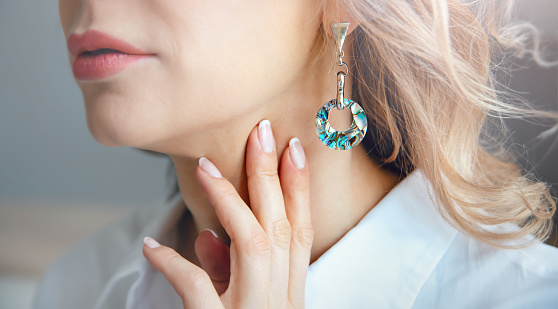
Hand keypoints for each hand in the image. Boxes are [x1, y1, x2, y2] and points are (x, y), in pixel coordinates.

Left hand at [143, 120, 311, 307]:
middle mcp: (278, 299)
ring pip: (251, 243)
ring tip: (206, 166)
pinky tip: (151, 247)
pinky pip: (196, 284)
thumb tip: (207, 235)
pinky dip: (173, 262)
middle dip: (270, 176)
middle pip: (279, 227)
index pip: (300, 232)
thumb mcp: (242, 303)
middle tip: (261, 132)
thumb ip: (229, 268)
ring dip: (229, 199)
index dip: (300, 188)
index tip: (294, 148)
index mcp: (289, 293)